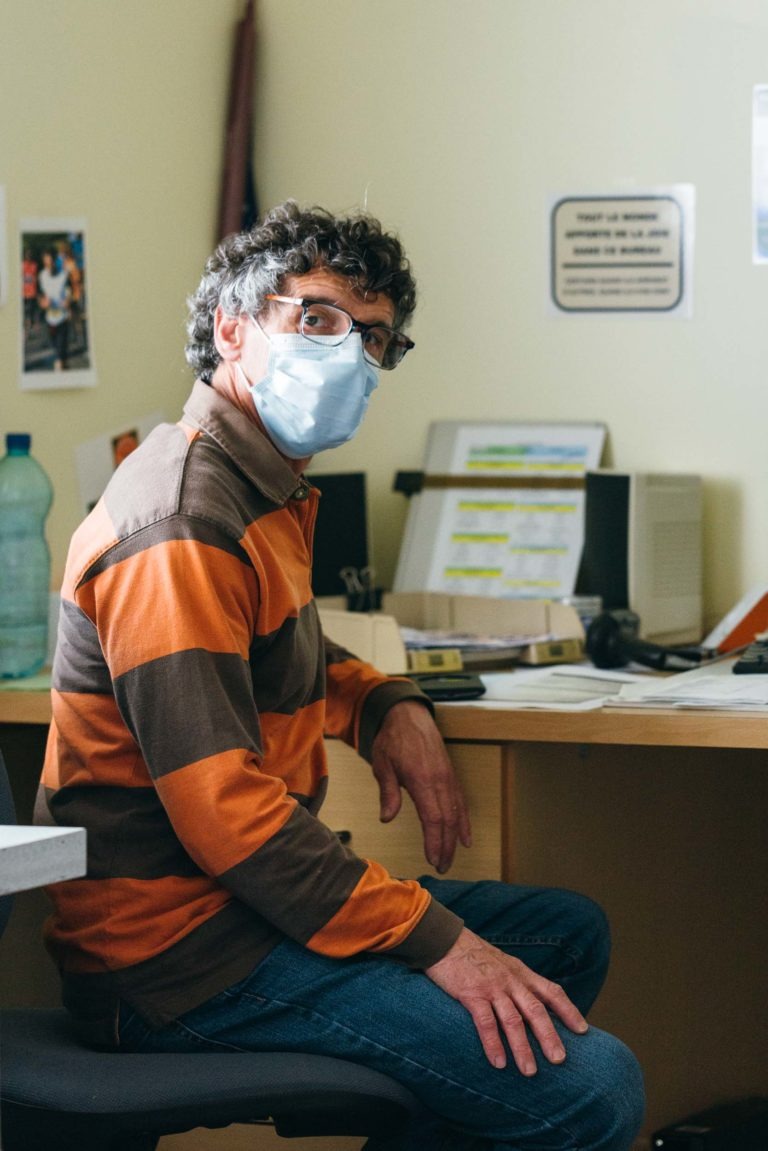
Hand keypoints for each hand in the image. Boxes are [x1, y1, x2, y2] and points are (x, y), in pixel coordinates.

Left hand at [371, 700, 471, 872]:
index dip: (435, 841)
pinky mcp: (450, 775)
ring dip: (454, 838)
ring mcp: (448, 777)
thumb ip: (388, 791)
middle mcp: (439, 780)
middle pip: (448, 820)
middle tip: (441, 868)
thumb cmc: (392, 739)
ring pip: (456, 813)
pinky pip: (460, 802)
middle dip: (446, 846)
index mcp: (422, 779)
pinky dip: (464, 821)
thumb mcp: (382, 764)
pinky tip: (465, 838)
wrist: (408, 715)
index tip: (433, 859)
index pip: (433, 817)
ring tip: (450, 859)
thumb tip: (386, 818)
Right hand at [425, 927, 587, 1073]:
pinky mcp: (472, 994)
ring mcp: (492, 987)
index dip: (568, 1010)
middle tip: (559, 1060)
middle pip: (536, 1010)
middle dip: (549, 1036)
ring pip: (513, 1020)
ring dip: (523, 1047)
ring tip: (530, 1071)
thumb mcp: (503, 963)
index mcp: (521, 973)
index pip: (551, 991)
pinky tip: (498, 1062)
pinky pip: (486, 1022)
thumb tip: (533, 1005)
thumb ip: (518, 982)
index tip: (582, 1030)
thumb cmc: (474, 956)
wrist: (445, 939)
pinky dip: (493, 1044)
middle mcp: (511, 980)